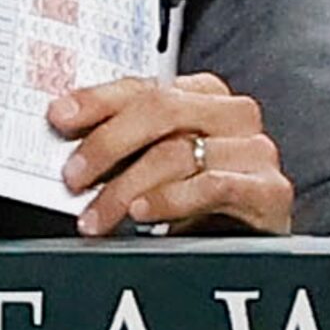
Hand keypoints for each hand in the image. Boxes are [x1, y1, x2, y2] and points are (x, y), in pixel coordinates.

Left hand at [51, 73, 295, 236]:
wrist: (253, 242)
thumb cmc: (198, 197)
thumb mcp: (157, 163)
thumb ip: (123, 143)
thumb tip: (66, 139)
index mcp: (202, 93)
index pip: (142, 87)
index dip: (96, 100)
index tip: (58, 118)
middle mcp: (233, 112)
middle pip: (159, 111)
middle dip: (106, 144)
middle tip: (73, 177)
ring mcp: (256, 149)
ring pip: (177, 153)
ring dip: (126, 187)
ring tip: (97, 215)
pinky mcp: (271, 189)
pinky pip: (212, 185)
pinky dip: (169, 199)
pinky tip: (142, 212)